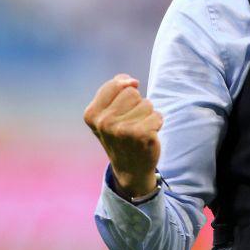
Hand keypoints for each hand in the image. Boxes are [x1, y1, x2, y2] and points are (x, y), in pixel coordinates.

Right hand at [83, 74, 163, 197]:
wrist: (130, 168)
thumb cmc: (121, 134)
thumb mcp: (109, 112)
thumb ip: (115, 89)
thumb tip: (131, 81)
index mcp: (92, 114)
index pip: (116, 84)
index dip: (125, 93)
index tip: (122, 110)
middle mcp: (104, 122)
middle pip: (132, 93)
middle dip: (137, 105)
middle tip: (131, 123)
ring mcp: (121, 130)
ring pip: (147, 104)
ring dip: (147, 115)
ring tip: (139, 130)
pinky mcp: (140, 135)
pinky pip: (157, 115)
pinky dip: (157, 123)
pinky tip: (148, 136)